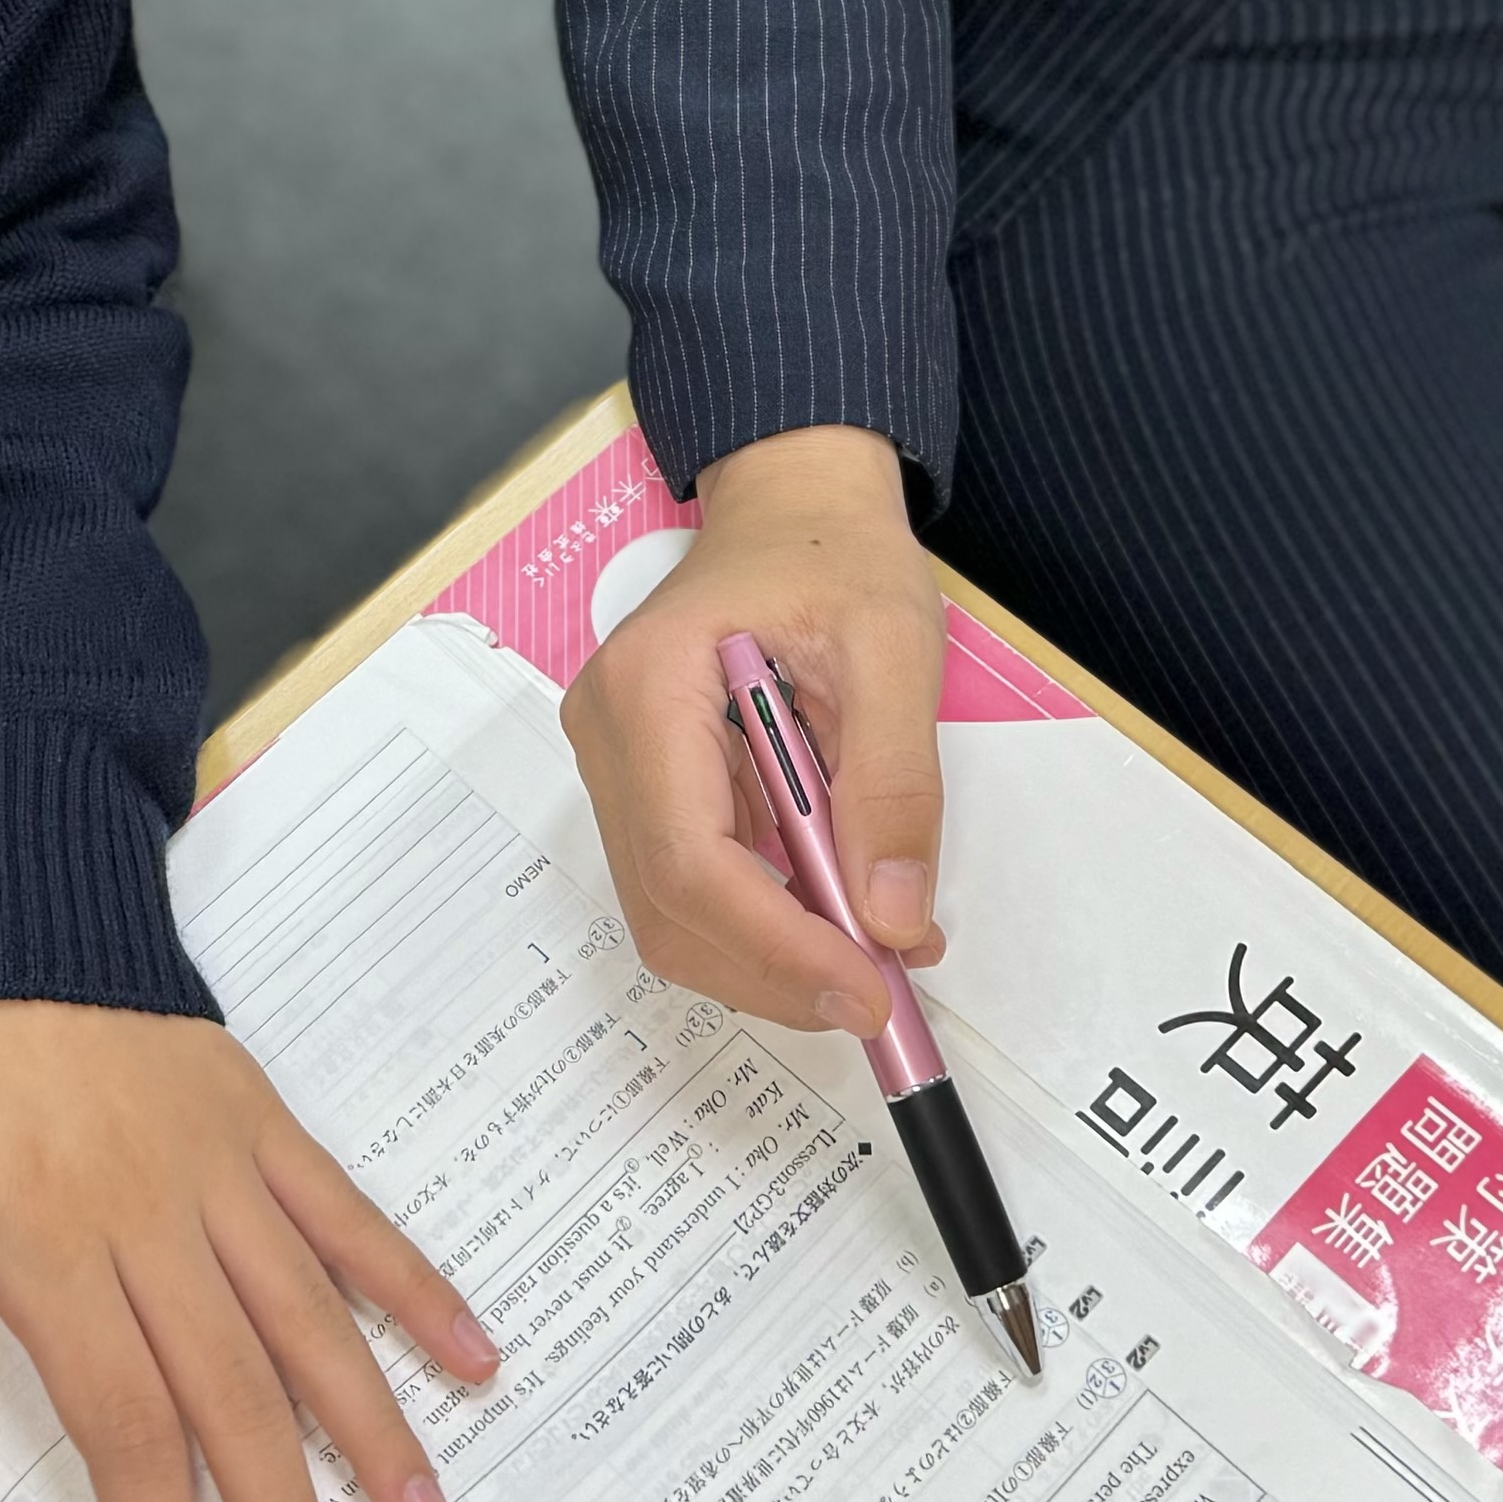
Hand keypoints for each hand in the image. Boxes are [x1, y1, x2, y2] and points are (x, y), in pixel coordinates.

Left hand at [0, 1000, 491, 1501]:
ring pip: (313, 1322)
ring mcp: (220, 1168)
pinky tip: (474, 1358)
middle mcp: (153, 1219)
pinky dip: (414, 1287)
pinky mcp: (260, 1120)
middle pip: (239, 1402)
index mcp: (49, 1251)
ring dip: (376, 1437)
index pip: (129, 1435)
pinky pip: (349, 1214)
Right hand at [564, 424, 949, 1035]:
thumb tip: (893, 920)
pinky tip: (839, 916)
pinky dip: (769, 924)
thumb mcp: (895, 646)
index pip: (689, 858)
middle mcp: (607, 738)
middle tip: (883, 993)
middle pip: (672, 907)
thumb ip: (895, 782)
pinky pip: (696, 888)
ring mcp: (618, 770)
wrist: (794, 508)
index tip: (868, 987)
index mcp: (649, 688)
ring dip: (776, 958)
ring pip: (677, 915)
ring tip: (875, 955)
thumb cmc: (836, 556)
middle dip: (778, 968)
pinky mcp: (647, 792)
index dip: (776, 944)